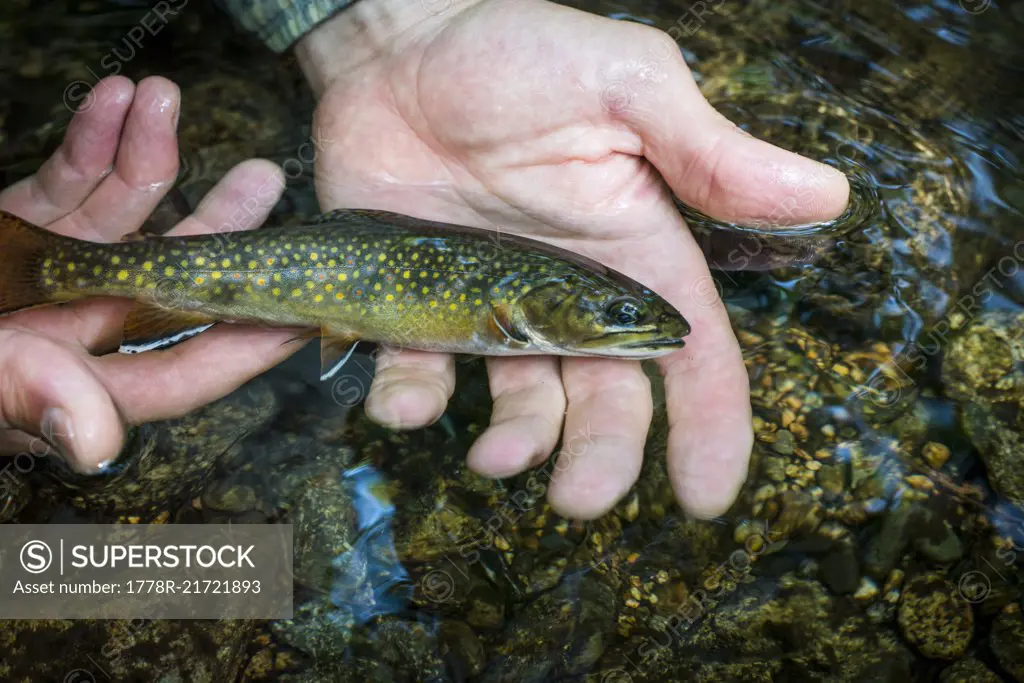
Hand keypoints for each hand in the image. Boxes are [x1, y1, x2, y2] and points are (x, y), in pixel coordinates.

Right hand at [0, 75, 303, 472]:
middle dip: (217, 227)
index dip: (250, 339)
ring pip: (122, 217)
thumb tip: (102, 443)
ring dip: (146, 155)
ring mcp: (52, 277)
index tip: (311, 305)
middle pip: (173, 281)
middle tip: (264, 177)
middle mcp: (79, 329)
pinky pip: (64, 181)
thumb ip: (29, 397)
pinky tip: (116, 99)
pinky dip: (88, 140)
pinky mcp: (18, 232)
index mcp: (83, 381)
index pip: (188, 367)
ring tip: (164, 99)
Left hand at [296, 0, 848, 518]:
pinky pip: (421, 374)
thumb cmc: (518, 54)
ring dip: (515, 443)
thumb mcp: (625, 85)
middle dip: (602, 458)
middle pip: (607, 401)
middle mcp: (570, 296)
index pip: (692, 356)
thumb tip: (826, 193)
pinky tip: (402, 404)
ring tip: (493, 461)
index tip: (707, 498)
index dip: (710, 428)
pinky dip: (413, 400)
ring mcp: (494, 308)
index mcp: (634, 254)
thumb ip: (707, 149)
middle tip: (580, 500)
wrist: (399, 47)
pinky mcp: (420, 306)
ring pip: (521, 404)